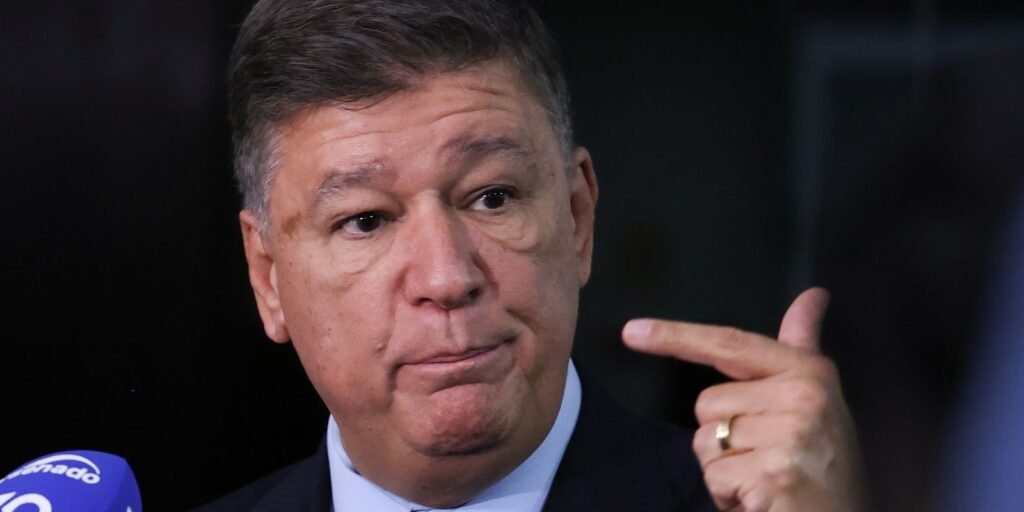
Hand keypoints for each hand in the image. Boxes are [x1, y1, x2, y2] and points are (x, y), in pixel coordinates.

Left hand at [622, 288, 863, 511]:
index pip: (729, 344)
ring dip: (725, 470)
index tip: (632, 331)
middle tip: (765, 458)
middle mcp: (801, 398)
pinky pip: (714, 478)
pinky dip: (728, 497)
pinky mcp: (772, 475)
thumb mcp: (819, 399)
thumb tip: (812, 295)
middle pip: (707, 404)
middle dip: (723, 437)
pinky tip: (761, 500)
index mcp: (808, 373)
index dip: (676, 335)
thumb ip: (801, 346)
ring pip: (706, 443)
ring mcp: (788, 437)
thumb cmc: (825, 463)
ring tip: (765, 479)